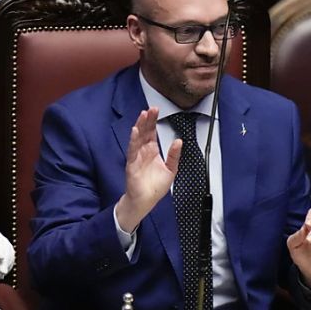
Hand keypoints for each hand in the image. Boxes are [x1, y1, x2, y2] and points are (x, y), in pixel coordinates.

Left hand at [0, 230, 15, 279]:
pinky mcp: (7, 255)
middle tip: (2, 272)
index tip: (0, 257)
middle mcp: (0, 239)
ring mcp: (5, 247)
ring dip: (6, 267)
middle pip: (6, 249)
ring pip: (10, 256)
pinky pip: (9, 262)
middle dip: (5, 261)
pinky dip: (6, 269)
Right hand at [115, 107, 182, 231]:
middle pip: (144, 132)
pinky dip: (133, 140)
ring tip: (143, 115)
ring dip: (140, 126)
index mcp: (152, 151)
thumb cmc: (155, 187)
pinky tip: (135, 131)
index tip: (156, 110)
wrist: (146, 201)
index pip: (152, 132)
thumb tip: (179, 141)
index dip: (153, 121)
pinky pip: (132, 150)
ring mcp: (136, 156)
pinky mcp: (131, 164)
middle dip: (147, 120)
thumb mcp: (170, 169)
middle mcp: (143, 151)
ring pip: (138, 138)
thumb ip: (174, 155)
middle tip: (152, 108)